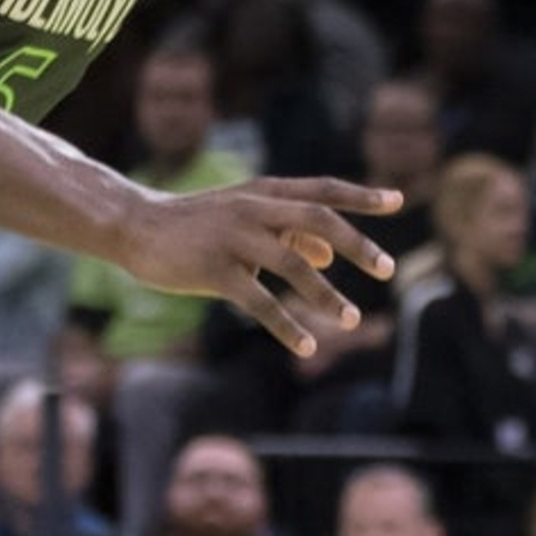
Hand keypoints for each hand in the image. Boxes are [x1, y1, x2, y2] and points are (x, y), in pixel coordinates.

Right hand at [117, 177, 401, 357]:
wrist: (137, 226)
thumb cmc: (198, 224)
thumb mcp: (245, 218)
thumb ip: (288, 233)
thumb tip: (328, 256)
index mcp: (265, 193)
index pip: (323, 190)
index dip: (361, 196)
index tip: (399, 201)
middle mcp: (254, 209)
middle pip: (318, 220)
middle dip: (358, 243)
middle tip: (388, 269)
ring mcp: (234, 237)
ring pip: (292, 264)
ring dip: (325, 294)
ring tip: (352, 320)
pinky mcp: (215, 269)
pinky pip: (259, 301)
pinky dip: (287, 325)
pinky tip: (308, 346)